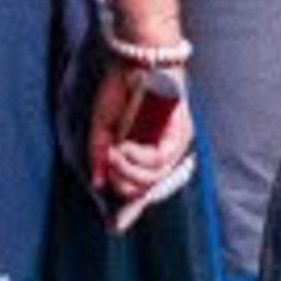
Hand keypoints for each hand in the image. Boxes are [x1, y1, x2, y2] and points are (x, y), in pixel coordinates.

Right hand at [87, 57, 194, 234]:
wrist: (136, 53)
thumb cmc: (120, 84)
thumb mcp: (103, 123)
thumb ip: (101, 153)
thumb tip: (99, 183)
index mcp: (149, 147)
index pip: (144, 187)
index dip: (130, 208)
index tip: (115, 226)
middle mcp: (166, 149)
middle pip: (149, 189)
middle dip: (126, 188)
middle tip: (108, 169)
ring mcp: (176, 142)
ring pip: (154, 180)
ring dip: (129, 173)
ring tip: (114, 154)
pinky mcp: (180, 133)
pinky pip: (158, 162)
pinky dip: (137, 161)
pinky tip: (123, 149)